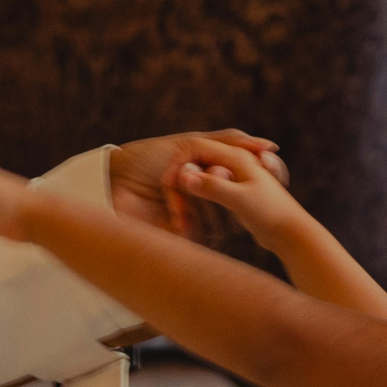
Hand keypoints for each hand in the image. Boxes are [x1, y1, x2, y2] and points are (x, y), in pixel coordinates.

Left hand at [111, 129, 286, 239]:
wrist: (115, 178)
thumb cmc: (149, 157)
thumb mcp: (193, 142)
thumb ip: (231, 142)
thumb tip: (271, 146)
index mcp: (216, 181)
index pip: (250, 186)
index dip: (255, 179)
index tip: (260, 166)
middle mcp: (211, 204)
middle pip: (240, 207)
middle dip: (225, 186)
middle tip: (210, 171)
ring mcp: (198, 225)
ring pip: (224, 226)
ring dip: (203, 203)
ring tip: (176, 184)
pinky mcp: (183, 244)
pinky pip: (203, 240)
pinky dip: (189, 222)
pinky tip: (171, 212)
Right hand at [163, 136, 314, 243]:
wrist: (292, 234)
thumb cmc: (270, 214)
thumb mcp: (239, 200)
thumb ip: (212, 187)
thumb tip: (184, 176)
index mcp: (236, 157)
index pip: (196, 147)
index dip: (178, 163)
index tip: (167, 182)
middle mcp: (235, 162)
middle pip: (197, 160)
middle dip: (181, 178)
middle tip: (170, 200)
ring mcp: (235, 176)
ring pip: (201, 176)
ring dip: (188, 192)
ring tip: (178, 214)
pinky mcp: (235, 191)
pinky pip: (209, 189)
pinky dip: (198, 201)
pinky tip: (191, 218)